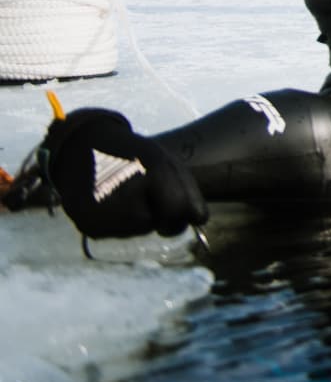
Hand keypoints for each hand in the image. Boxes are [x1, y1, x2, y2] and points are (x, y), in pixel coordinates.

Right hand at [42, 108, 207, 238]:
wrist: (80, 147)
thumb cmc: (133, 155)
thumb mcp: (164, 160)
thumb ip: (187, 190)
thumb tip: (199, 221)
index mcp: (153, 171)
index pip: (177, 210)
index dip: (182, 215)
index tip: (182, 213)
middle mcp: (127, 193)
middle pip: (156, 223)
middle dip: (160, 216)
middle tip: (147, 195)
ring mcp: (104, 212)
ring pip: (136, 230)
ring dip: (138, 218)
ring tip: (124, 193)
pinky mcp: (88, 225)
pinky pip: (116, 234)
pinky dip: (118, 223)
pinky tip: (109, 202)